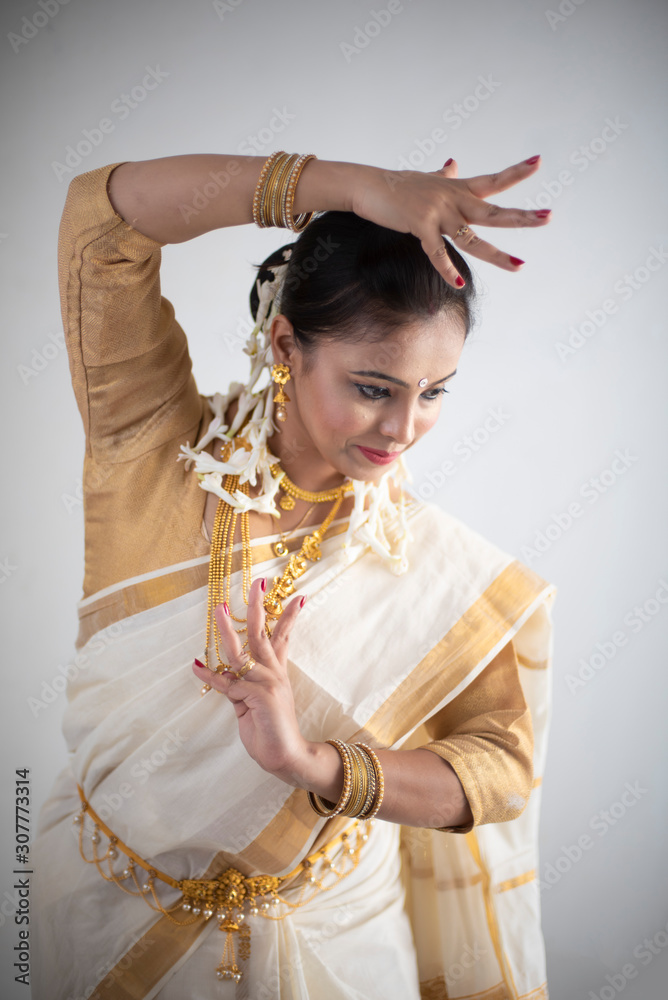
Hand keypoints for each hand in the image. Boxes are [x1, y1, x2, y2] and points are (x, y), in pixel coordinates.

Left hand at [192, 580, 311, 783]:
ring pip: (243, 651)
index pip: (283, 637)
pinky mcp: (258, 697)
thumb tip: (222, 675)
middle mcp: (274, 673)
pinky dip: (210, 676)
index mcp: (277, 673)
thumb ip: (240, 687)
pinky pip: (228, 684)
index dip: (288, 616)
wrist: (287, 757)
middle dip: (259, 606)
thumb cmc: (270, 731)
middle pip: (263, 633)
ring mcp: (267, 683)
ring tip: (219, 610)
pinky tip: (196, 667)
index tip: (297, 595)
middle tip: (258, 581)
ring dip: (228, 630)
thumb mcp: (253, 704)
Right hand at [350, 155, 550, 286]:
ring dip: (497, 254)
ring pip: (472, 238)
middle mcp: (453, 199)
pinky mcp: (420, 226)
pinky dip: (448, 270)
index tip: (538, 163)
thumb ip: (444, 173)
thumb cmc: (396, 185)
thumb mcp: (426, 177)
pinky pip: (437, 253)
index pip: (493, 180)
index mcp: (457, 188)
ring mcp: (437, 213)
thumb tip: (453, 162)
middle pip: (493, 211)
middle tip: (548, 217)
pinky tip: (459, 284)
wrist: (368, 185)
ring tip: (519, 265)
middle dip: (521, 217)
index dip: (515, 172)